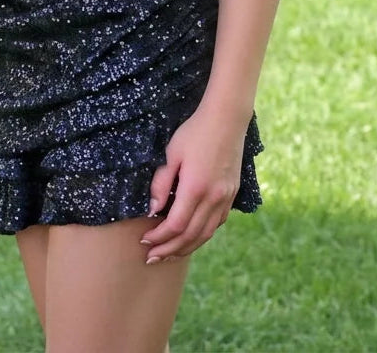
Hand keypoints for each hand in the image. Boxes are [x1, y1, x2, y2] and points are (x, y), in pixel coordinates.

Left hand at [140, 104, 244, 263]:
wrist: (226, 119)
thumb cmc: (194, 132)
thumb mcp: (171, 153)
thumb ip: (161, 183)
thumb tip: (153, 211)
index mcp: (196, 187)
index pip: (176, 225)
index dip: (159, 237)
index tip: (144, 240)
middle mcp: (213, 197)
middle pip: (190, 236)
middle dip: (169, 250)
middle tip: (151, 257)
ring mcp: (225, 198)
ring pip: (206, 234)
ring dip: (186, 248)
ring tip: (169, 255)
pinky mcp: (231, 194)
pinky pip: (217, 224)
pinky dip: (202, 235)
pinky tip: (191, 238)